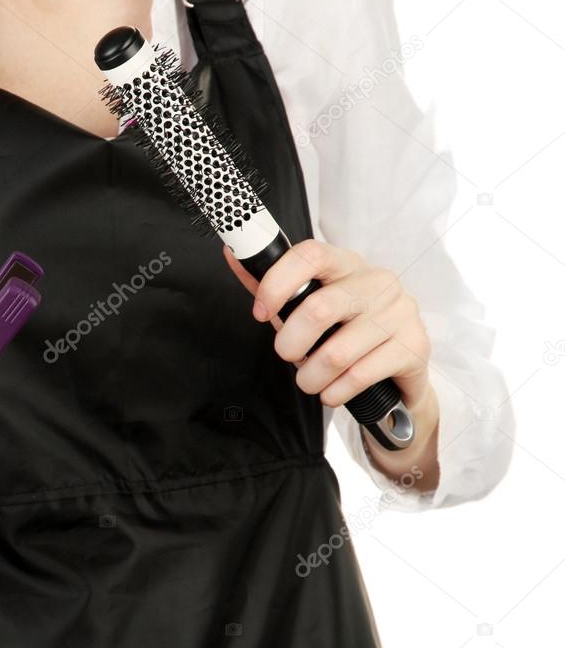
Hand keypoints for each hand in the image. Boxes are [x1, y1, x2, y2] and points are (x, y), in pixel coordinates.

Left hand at [223, 239, 432, 411]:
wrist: (397, 371)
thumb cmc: (343, 332)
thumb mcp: (306, 306)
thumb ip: (272, 286)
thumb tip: (233, 255)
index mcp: (347, 264)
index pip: (310, 255)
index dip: (277, 283)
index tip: (260, 313)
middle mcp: (377, 281)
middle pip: (319, 309)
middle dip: (291, 344)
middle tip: (289, 356)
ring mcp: (400, 312)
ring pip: (336, 353)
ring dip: (310, 377)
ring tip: (309, 380)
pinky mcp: (414, 346)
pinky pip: (360, 376)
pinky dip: (335, 392)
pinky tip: (333, 391)